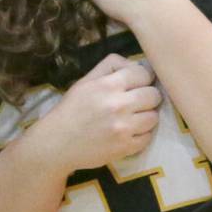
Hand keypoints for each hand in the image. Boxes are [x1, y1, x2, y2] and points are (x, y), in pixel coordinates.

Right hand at [37, 54, 161, 171]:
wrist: (56, 143)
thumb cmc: (71, 109)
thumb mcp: (86, 80)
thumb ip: (111, 66)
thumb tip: (136, 64)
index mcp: (109, 85)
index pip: (144, 73)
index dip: (143, 78)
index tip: (138, 84)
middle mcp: (119, 105)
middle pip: (154, 95)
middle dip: (148, 96)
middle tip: (138, 101)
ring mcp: (124, 128)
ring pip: (154, 116)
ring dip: (146, 116)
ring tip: (134, 117)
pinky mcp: (125, 147)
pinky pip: (148, 137)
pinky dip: (142, 135)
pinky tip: (130, 132)